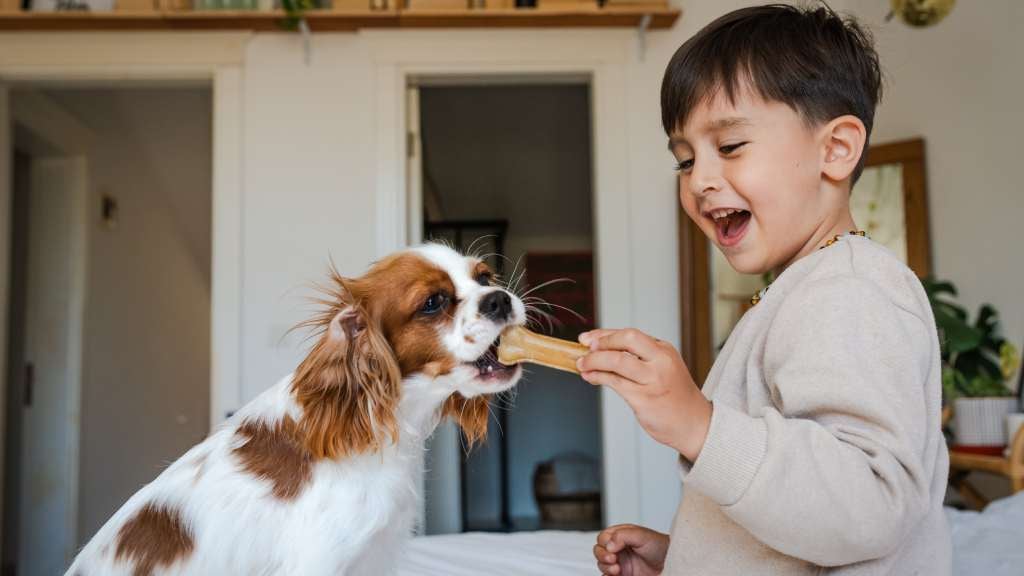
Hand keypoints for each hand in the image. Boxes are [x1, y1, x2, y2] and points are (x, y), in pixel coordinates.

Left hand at [578, 328, 711, 460]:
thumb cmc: (674, 395)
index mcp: (664, 350)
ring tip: (582, 364)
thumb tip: (601, 347)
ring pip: (617, 361)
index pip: (630, 334)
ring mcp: (653, 380)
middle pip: (627, 339)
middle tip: (586, 348)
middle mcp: (660, 362)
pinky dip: (598, 377)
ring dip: (594, 361)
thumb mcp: (663, 367)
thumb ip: (638, 357)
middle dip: (602, 342)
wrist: (694, 423)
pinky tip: (590, 377)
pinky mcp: (644, 399)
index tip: (587, 337)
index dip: (605, 334)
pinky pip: (615, 383)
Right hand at [593, 524, 668, 575]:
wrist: (672, 564)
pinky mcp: (623, 575)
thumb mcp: (642, 535)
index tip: (612, 549)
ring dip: (605, 566)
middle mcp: (619, 549)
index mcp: (622, 536)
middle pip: (599, 550)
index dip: (604, 543)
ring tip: (617, 569)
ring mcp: (620, 563)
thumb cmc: (661, 547)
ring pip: (601, 564)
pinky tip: (615, 575)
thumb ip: (623, 535)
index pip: (603, 537)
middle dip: (602, 555)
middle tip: (613, 559)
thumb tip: (609, 545)